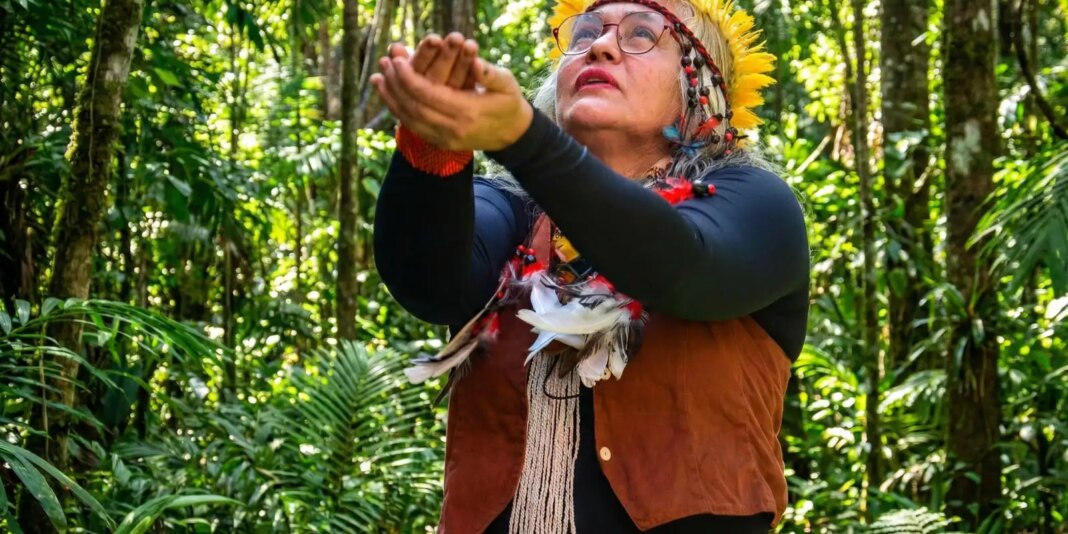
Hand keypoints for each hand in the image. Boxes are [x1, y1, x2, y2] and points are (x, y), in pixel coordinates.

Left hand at [370, 43, 532, 151]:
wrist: (512, 134)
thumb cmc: (508, 102)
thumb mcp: (507, 84)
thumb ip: (490, 74)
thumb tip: (475, 63)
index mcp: (468, 112)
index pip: (428, 95)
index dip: (408, 78)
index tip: (397, 60)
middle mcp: (453, 129)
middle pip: (413, 107)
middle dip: (395, 85)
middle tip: (385, 64)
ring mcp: (445, 139)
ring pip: (409, 120)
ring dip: (391, 99)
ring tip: (379, 78)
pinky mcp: (440, 143)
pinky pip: (413, 127)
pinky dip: (397, 111)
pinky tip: (389, 96)